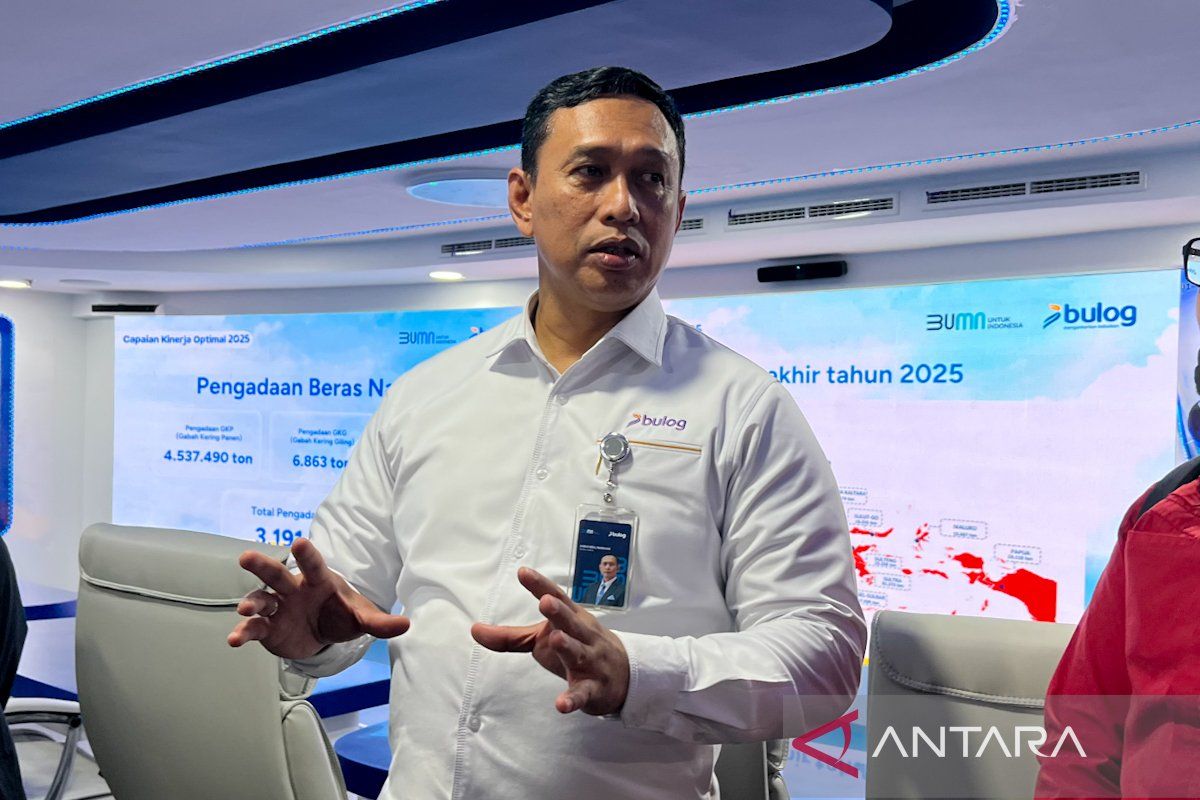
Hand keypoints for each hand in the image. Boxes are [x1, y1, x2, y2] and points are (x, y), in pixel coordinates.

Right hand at [227, 537, 409, 658]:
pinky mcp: (267, 627)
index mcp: (319, 581)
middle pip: (276, 574)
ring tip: (245, 611)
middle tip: (245, 557)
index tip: (298, 542)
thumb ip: (380, 622)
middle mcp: (294, 589)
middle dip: (262, 566)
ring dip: (250, 603)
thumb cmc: (342, 614)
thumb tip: (408, 624)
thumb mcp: (362, 618)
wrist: (323, 633)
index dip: (306, 554)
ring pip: (259, 599)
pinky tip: (235, 640)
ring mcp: (278, 607)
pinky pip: (254, 628)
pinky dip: (243, 632)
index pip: (313, 564)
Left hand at [471, 567, 629, 715]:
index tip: (523, 572)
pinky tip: (561, 704)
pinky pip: (583, 694)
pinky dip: (573, 699)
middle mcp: (583, 635)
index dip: (540, 585)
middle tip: (545, 602)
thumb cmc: (577, 647)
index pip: (556, 598)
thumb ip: (510, 636)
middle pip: (571, 622)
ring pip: (579, 653)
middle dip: (559, 612)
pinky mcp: (593, 688)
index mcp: (571, 618)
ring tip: (556, 640)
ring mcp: (590, 661)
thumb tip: (475, 629)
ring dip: (568, 646)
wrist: (623, 674)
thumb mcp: (545, 638)